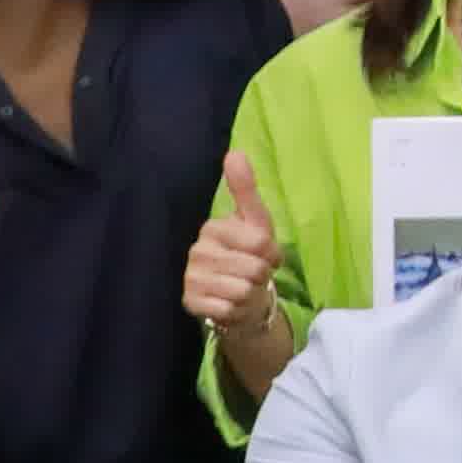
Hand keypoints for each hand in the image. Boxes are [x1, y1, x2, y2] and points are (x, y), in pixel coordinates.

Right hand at [181, 154, 289, 332]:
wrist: (239, 296)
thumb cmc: (250, 255)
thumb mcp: (256, 221)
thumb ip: (245, 189)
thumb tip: (234, 152)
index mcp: (212, 227)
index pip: (261, 242)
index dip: (272, 254)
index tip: (265, 254)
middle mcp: (196, 250)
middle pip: (254, 268)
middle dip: (262, 275)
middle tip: (252, 274)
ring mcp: (190, 278)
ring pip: (242, 290)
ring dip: (250, 293)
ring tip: (242, 287)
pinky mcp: (189, 303)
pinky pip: (227, 309)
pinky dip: (236, 309)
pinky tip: (230, 303)